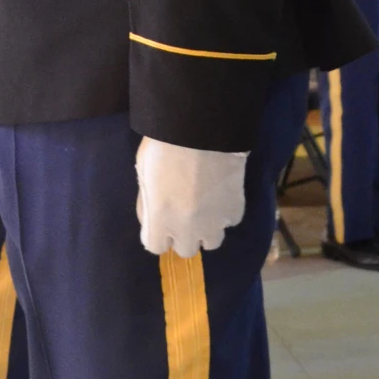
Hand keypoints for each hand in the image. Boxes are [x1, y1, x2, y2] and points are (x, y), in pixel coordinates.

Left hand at [135, 138, 247, 256]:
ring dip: (207, 230)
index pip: (155, 247)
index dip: (158, 234)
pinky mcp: (235, 209)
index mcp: (159, 220)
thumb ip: (148, 201)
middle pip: (186, 249)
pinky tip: (222, 194)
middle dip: (184, 235)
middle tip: (185, 213)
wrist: (202, 129)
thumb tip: (152, 216)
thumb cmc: (164, 145)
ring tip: (206, 208)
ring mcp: (214, 222)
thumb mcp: (143, 173)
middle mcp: (186, 228)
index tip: (162, 221)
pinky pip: (229, 221)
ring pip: (212, 242)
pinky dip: (225, 213)